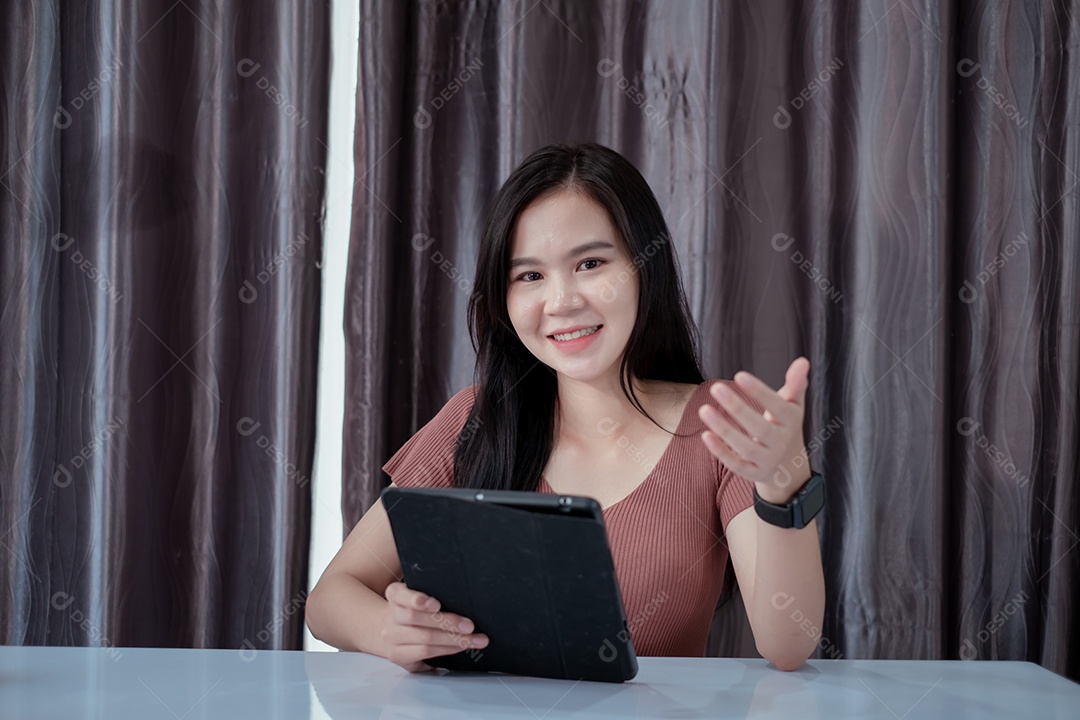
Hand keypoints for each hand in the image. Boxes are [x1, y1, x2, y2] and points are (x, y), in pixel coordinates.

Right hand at [380, 582, 488, 672]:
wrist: (392, 631)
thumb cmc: (414, 611)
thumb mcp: (417, 597)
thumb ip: (433, 593)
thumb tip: (464, 599)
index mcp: (395, 595)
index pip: (400, 594)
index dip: (418, 600)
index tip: (436, 604)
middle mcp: (390, 615)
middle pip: (416, 618)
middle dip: (447, 622)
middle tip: (469, 625)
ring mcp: (391, 637)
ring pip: (425, 638)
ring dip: (453, 639)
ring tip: (473, 639)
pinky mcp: (397, 655)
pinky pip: (426, 652)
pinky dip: (447, 649)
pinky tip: (460, 647)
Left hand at [698, 357, 810, 501]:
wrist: (789, 465)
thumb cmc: (784, 426)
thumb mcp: (792, 406)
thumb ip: (795, 384)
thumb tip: (803, 361)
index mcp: (792, 422)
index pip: (778, 407)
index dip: (759, 392)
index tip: (739, 376)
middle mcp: (781, 443)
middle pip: (760, 427)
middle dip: (737, 408)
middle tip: (716, 387)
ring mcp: (767, 460)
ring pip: (745, 447)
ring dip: (724, 429)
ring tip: (704, 409)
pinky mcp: (753, 473)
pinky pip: (736, 465)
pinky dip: (721, 452)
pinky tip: (705, 435)